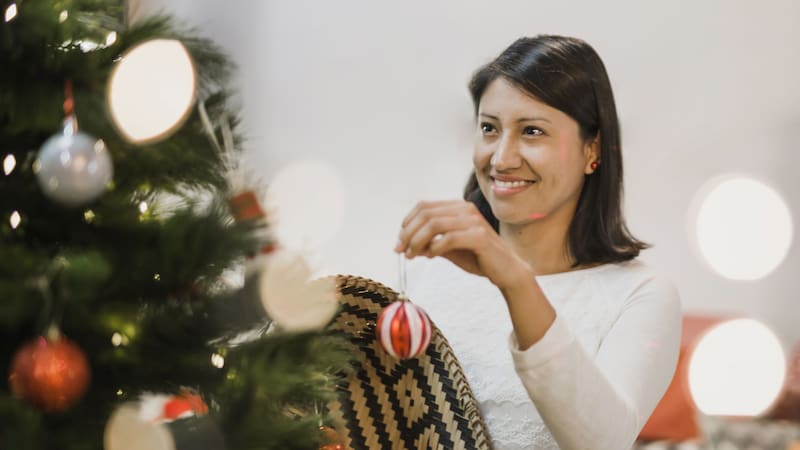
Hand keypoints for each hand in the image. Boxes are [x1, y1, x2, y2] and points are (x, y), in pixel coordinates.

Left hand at [395, 200, 530, 289]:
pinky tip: (431, 256)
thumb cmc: (477, 257)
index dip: (407, 222)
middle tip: (401, 251)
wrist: (506, 270)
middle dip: (409, 233)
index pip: (424, 206)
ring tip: (412, 255)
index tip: (399, 242)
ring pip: (434, 224)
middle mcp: (465, 209)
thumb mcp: (447, 249)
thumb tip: (402, 246)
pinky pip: (449, 238)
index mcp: (458, 207)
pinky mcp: (480, 236)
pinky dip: (435, 248)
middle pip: (426, 214)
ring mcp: (474, 221)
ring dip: (418, 241)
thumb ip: (428, 243)